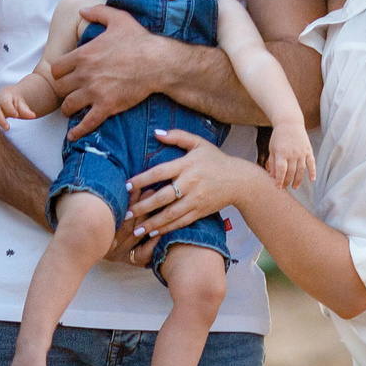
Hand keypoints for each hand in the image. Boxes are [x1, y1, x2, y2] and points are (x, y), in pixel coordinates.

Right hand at [0, 90, 35, 130]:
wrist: (8, 96)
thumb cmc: (16, 102)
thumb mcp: (22, 105)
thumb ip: (26, 110)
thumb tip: (33, 116)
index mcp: (5, 96)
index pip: (5, 100)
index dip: (9, 108)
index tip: (16, 116)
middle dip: (0, 118)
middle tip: (7, 128)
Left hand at [51, 6, 172, 139]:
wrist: (158, 62)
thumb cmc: (139, 40)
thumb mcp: (117, 19)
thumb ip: (97, 13)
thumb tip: (81, 10)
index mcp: (83, 55)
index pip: (56, 68)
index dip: (59, 73)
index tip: (64, 75)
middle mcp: (84, 75)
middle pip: (60, 88)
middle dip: (63, 90)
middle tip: (68, 92)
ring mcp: (94, 92)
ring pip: (69, 106)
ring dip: (68, 109)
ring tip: (71, 110)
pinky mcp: (107, 107)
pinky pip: (86, 123)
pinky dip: (78, 131)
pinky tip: (73, 136)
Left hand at [127, 130, 263, 240]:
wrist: (239, 180)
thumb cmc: (216, 160)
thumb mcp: (199, 143)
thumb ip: (177, 136)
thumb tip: (156, 132)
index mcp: (187, 165)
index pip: (159, 172)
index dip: (141, 180)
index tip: (126, 186)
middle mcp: (190, 183)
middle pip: (162, 197)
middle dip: (142, 207)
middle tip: (126, 213)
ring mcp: (195, 199)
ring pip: (170, 214)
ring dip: (151, 223)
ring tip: (135, 230)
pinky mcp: (200, 211)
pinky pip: (180, 222)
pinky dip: (166, 228)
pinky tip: (153, 232)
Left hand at [266, 126, 315, 189]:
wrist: (289, 123)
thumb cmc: (278, 136)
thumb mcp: (272, 148)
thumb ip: (272, 162)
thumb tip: (272, 176)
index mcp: (281, 153)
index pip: (281, 170)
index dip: (280, 180)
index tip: (278, 187)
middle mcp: (292, 154)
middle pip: (291, 172)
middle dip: (287, 182)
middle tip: (285, 188)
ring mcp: (301, 153)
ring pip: (301, 170)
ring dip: (298, 180)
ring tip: (295, 187)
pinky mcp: (308, 151)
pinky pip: (312, 163)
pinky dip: (313, 172)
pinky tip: (312, 180)